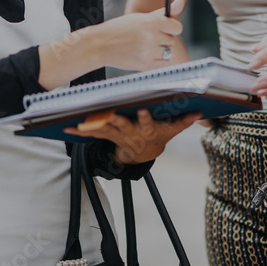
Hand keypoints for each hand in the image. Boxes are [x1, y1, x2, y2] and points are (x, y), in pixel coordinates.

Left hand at [64, 109, 202, 162]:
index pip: (146, 122)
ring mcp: (117, 136)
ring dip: (89, 127)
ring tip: (75, 122)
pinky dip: (78, 131)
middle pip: (121, 125)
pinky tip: (65, 127)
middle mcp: (130, 133)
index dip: (143, 117)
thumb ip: (184, 121)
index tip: (141, 110)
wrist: (142, 155)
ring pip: (103, 129)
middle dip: (114, 120)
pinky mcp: (106, 136)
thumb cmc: (158, 136)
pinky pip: (91, 134)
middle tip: (105, 115)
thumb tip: (201, 113)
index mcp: (146, 129)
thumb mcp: (172, 131)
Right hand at [92, 0, 185, 70]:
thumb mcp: (141, 17)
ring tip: (145, 47)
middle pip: (172, 40)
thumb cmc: (121, 29)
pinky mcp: (145, 65)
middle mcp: (150, 36)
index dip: (172, 28)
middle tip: (148, 38)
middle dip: (163, 39)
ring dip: (161, 50)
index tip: (165, 29)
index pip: (176, 27)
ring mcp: (148, 52)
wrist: (100, 44)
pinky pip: (164, 64)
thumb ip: (164, 11)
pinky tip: (146, 55)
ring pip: (168, 52)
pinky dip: (158, 61)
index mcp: (150, 22)